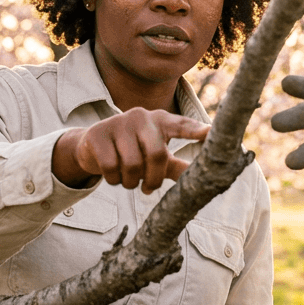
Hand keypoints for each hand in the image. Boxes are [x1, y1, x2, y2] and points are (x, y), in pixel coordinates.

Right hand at [53, 108, 209, 193]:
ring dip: (131, 182)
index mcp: (161, 121)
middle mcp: (141, 116)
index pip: (181, 125)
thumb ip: (176, 166)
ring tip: (129, 180)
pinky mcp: (98, 133)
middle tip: (148, 188)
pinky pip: (111, 167)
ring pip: (132, 165)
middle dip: (153, 179)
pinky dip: (114, 180)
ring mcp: (118, 122)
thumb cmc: (133, 151)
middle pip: (157, 154)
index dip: (196, 130)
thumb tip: (203, 181)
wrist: (93, 146)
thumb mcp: (156, 157)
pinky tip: (113, 176)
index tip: (211, 132)